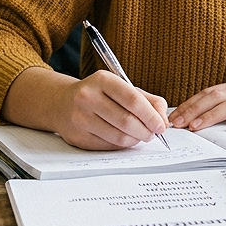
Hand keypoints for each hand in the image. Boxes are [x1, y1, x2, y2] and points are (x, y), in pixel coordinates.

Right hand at [52, 71, 169, 149]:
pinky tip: (125, 138)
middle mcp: (88, 97)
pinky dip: (122, 145)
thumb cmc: (99, 94)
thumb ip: (147, 100)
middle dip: (146, 131)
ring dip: (136, 140)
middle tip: (153, 134)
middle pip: (126, 121)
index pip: (132, 99)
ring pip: (118, 136)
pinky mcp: (78, 137)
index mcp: (102, 80)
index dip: (151, 115)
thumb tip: (163, 119)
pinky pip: (109, 146)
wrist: (62, 103)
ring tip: (140, 135)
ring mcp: (80, 118)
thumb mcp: (121, 87)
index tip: (161, 125)